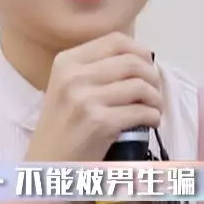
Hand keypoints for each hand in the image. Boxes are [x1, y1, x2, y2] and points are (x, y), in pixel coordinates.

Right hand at [25, 32, 161, 161]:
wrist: (48, 163)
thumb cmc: (64, 124)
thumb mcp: (68, 85)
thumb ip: (96, 67)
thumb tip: (141, 57)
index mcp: (67, 61)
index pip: (116, 40)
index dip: (140, 51)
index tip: (147, 65)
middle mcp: (74, 76)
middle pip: (132, 62)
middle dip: (152, 76)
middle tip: (155, 90)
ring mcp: (85, 100)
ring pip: (140, 85)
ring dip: (156, 98)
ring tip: (154, 107)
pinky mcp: (99, 123)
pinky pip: (141, 111)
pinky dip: (153, 116)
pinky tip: (150, 121)